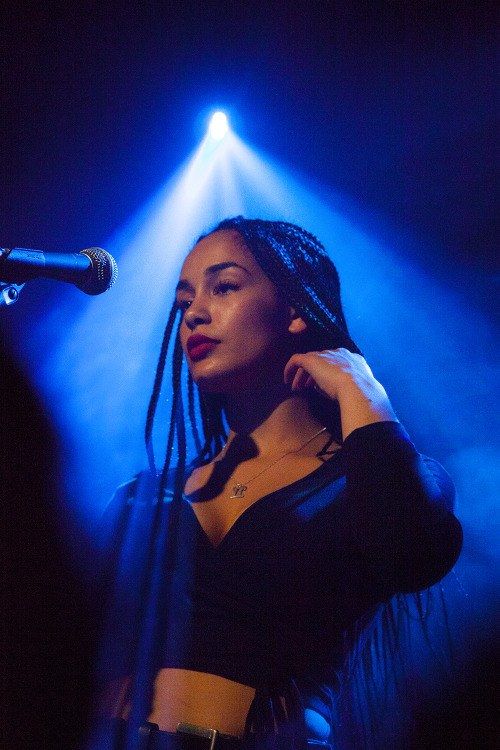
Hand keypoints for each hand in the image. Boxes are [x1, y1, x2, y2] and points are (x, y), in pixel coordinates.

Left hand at [283, 348, 397, 437]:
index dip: (326, 374)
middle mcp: (338, 353)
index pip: (335, 363)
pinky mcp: (312, 359)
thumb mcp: (354, 389)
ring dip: (302, 375)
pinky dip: (290, 368)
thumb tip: (326, 389)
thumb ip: (343, 386)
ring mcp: (325, 355)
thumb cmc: (360, 393)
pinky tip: (287, 380)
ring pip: (309, 361)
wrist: (357, 387)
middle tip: (305, 387)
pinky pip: (296, 359)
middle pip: (321, 361)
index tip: (320, 386)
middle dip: (312, 374)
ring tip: (296, 388)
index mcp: (352, 359)